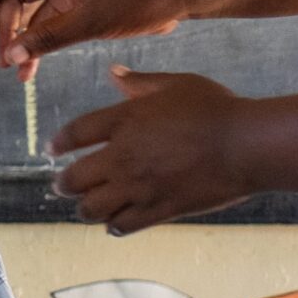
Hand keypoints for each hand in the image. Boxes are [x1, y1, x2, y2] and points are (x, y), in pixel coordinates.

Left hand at [50, 66, 250, 233]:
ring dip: (85, 208)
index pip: (74, 134)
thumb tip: (114, 72)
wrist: (246, 145)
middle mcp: (123, 156)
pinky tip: (115, 222)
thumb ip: (140, 81)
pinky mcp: (158, 210)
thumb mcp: (176, 83)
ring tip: (87, 206)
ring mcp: (139, 186)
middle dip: (63, 184)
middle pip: (73, 179)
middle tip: (61, 185)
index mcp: (124, 120)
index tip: (52, 149)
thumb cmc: (215, 108)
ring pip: (92, 209)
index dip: (58, 143)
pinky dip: (114, 225)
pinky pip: (123, 225)